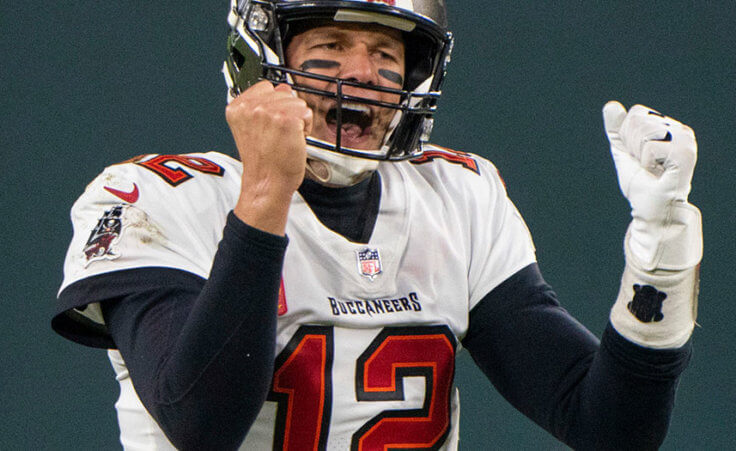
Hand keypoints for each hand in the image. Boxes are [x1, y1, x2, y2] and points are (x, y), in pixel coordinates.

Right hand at [226, 81, 312, 234]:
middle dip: (286, 112)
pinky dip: (306, 128)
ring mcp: (268, 112)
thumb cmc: (262, 161)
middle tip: (277, 135)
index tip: (269, 124)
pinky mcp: (286, 119)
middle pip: (283, 93)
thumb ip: (264, 105)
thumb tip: (283, 87)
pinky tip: (293, 140)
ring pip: (297, 102)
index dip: (273, 105)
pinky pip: (306, 113)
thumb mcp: (253, 128)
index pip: (265, 87)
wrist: (266, 182)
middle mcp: (250, 107)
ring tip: (284, 138)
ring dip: (297, 120)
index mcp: (237, 107)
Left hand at [603, 101, 700, 270]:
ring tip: (654, 169)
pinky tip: (660, 172)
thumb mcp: (623, 152)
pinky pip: (651, 146)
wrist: (651, 209)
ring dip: (641, 155)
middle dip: (633, 146)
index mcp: (668, 127)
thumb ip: (617, 129)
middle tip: (646, 165)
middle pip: (638, 120)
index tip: (639, 156)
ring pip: (645, 131)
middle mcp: (680, 130)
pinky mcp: (685, 153)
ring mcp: (685, 141)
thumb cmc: (641, 183)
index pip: (637, 113)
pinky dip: (648, 162)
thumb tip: (610, 105)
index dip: (628, 137)